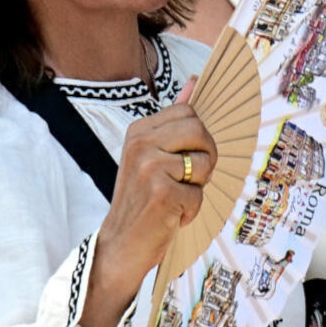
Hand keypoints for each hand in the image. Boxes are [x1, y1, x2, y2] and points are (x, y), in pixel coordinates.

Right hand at [93, 75, 216, 311]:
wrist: (120, 244)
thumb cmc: (143, 200)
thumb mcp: (153, 155)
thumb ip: (174, 120)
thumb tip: (195, 82)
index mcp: (139, 131)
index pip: (190, 113)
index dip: (198, 139)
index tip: (183, 159)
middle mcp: (141, 144)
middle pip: (201, 131)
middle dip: (205, 158)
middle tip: (187, 179)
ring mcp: (149, 167)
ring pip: (204, 164)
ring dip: (197, 188)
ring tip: (174, 198)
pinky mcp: (160, 192)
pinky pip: (198, 194)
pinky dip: (190, 210)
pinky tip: (170, 215)